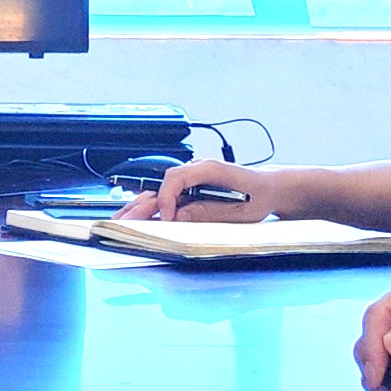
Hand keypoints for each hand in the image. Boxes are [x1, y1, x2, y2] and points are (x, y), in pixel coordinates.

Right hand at [122, 158, 273, 220]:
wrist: (271, 188)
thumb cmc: (259, 196)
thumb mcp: (238, 210)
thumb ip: (207, 212)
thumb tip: (178, 216)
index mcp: (210, 169)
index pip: (176, 178)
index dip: (167, 198)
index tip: (166, 218)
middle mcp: (197, 170)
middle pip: (161, 185)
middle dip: (142, 205)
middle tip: (124, 221)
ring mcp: (192, 179)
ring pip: (160, 191)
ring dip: (140, 206)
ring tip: (120, 220)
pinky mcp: (191, 189)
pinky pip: (167, 197)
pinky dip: (152, 207)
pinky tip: (136, 216)